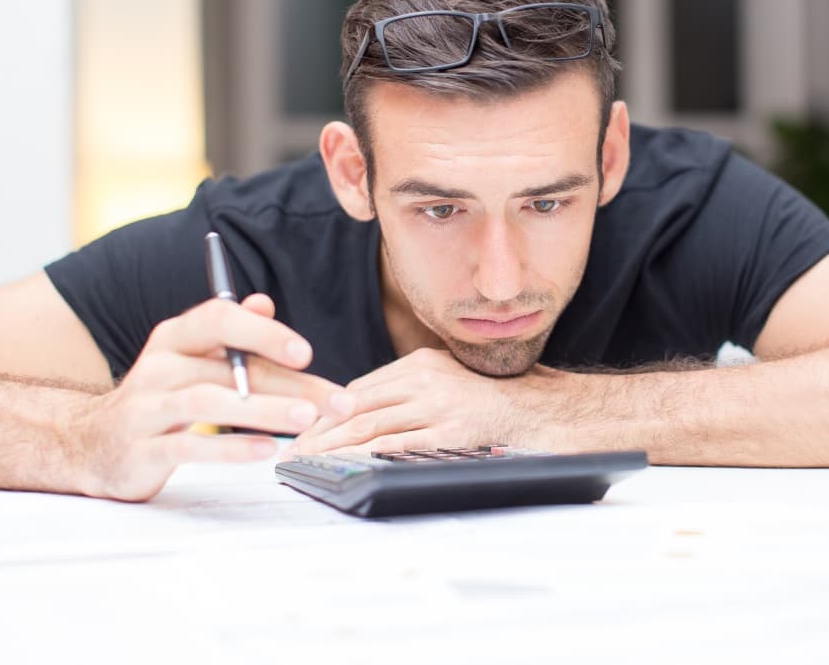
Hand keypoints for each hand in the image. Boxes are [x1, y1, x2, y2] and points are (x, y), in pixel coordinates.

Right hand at [69, 294, 354, 500]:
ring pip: (209, 402)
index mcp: (174, 338)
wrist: (89, 445)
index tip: (306, 353)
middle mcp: (157, 366)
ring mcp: (145, 409)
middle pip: (230, 369)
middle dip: (290, 384)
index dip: (263, 333)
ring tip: (306, 419)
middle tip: (336, 401)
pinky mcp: (140, 451)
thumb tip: (265, 303)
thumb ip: (232, 336)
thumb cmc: (159, 398)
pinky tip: (266, 450)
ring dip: (263, 410)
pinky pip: (188, 447)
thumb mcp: (191, 360)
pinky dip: (230, 449)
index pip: (218, 319)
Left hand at [289, 348, 559, 455]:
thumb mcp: (445, 380)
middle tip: (290, 452)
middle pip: (356, 406)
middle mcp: (425, 378)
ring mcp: (438, 404)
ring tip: (306, 463)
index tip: (301, 431)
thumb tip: (360, 412)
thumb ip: (408, 391)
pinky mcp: (452, 431)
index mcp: (420, 363)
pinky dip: (367, 456)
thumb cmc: (490, 399)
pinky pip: (399, 444)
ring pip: (370, 425)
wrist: (539, 409)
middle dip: (318, 431)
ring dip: (331, 447)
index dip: (325, 412)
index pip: (358, 389)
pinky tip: (346, 466)